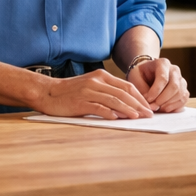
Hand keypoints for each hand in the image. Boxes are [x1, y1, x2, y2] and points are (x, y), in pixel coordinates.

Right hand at [37, 70, 154, 118]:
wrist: (47, 93)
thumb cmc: (69, 93)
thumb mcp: (90, 87)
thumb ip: (107, 93)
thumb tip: (125, 108)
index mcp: (101, 76)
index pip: (127, 86)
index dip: (140, 97)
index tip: (148, 107)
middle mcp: (97, 82)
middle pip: (123, 93)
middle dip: (138, 105)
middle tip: (149, 114)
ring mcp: (89, 91)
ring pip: (114, 100)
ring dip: (128, 110)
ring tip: (138, 118)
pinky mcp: (80, 102)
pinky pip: (98, 107)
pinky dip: (109, 113)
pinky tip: (118, 119)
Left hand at [128, 58, 189, 113]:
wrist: (147, 73)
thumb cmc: (141, 74)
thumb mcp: (136, 78)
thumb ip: (142, 89)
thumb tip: (150, 103)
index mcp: (163, 63)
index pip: (163, 78)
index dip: (156, 91)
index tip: (148, 99)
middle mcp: (175, 70)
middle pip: (174, 86)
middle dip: (162, 99)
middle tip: (152, 107)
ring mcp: (181, 80)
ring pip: (180, 94)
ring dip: (168, 104)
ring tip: (157, 108)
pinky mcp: (183, 89)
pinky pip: (183, 100)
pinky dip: (175, 107)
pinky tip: (165, 109)